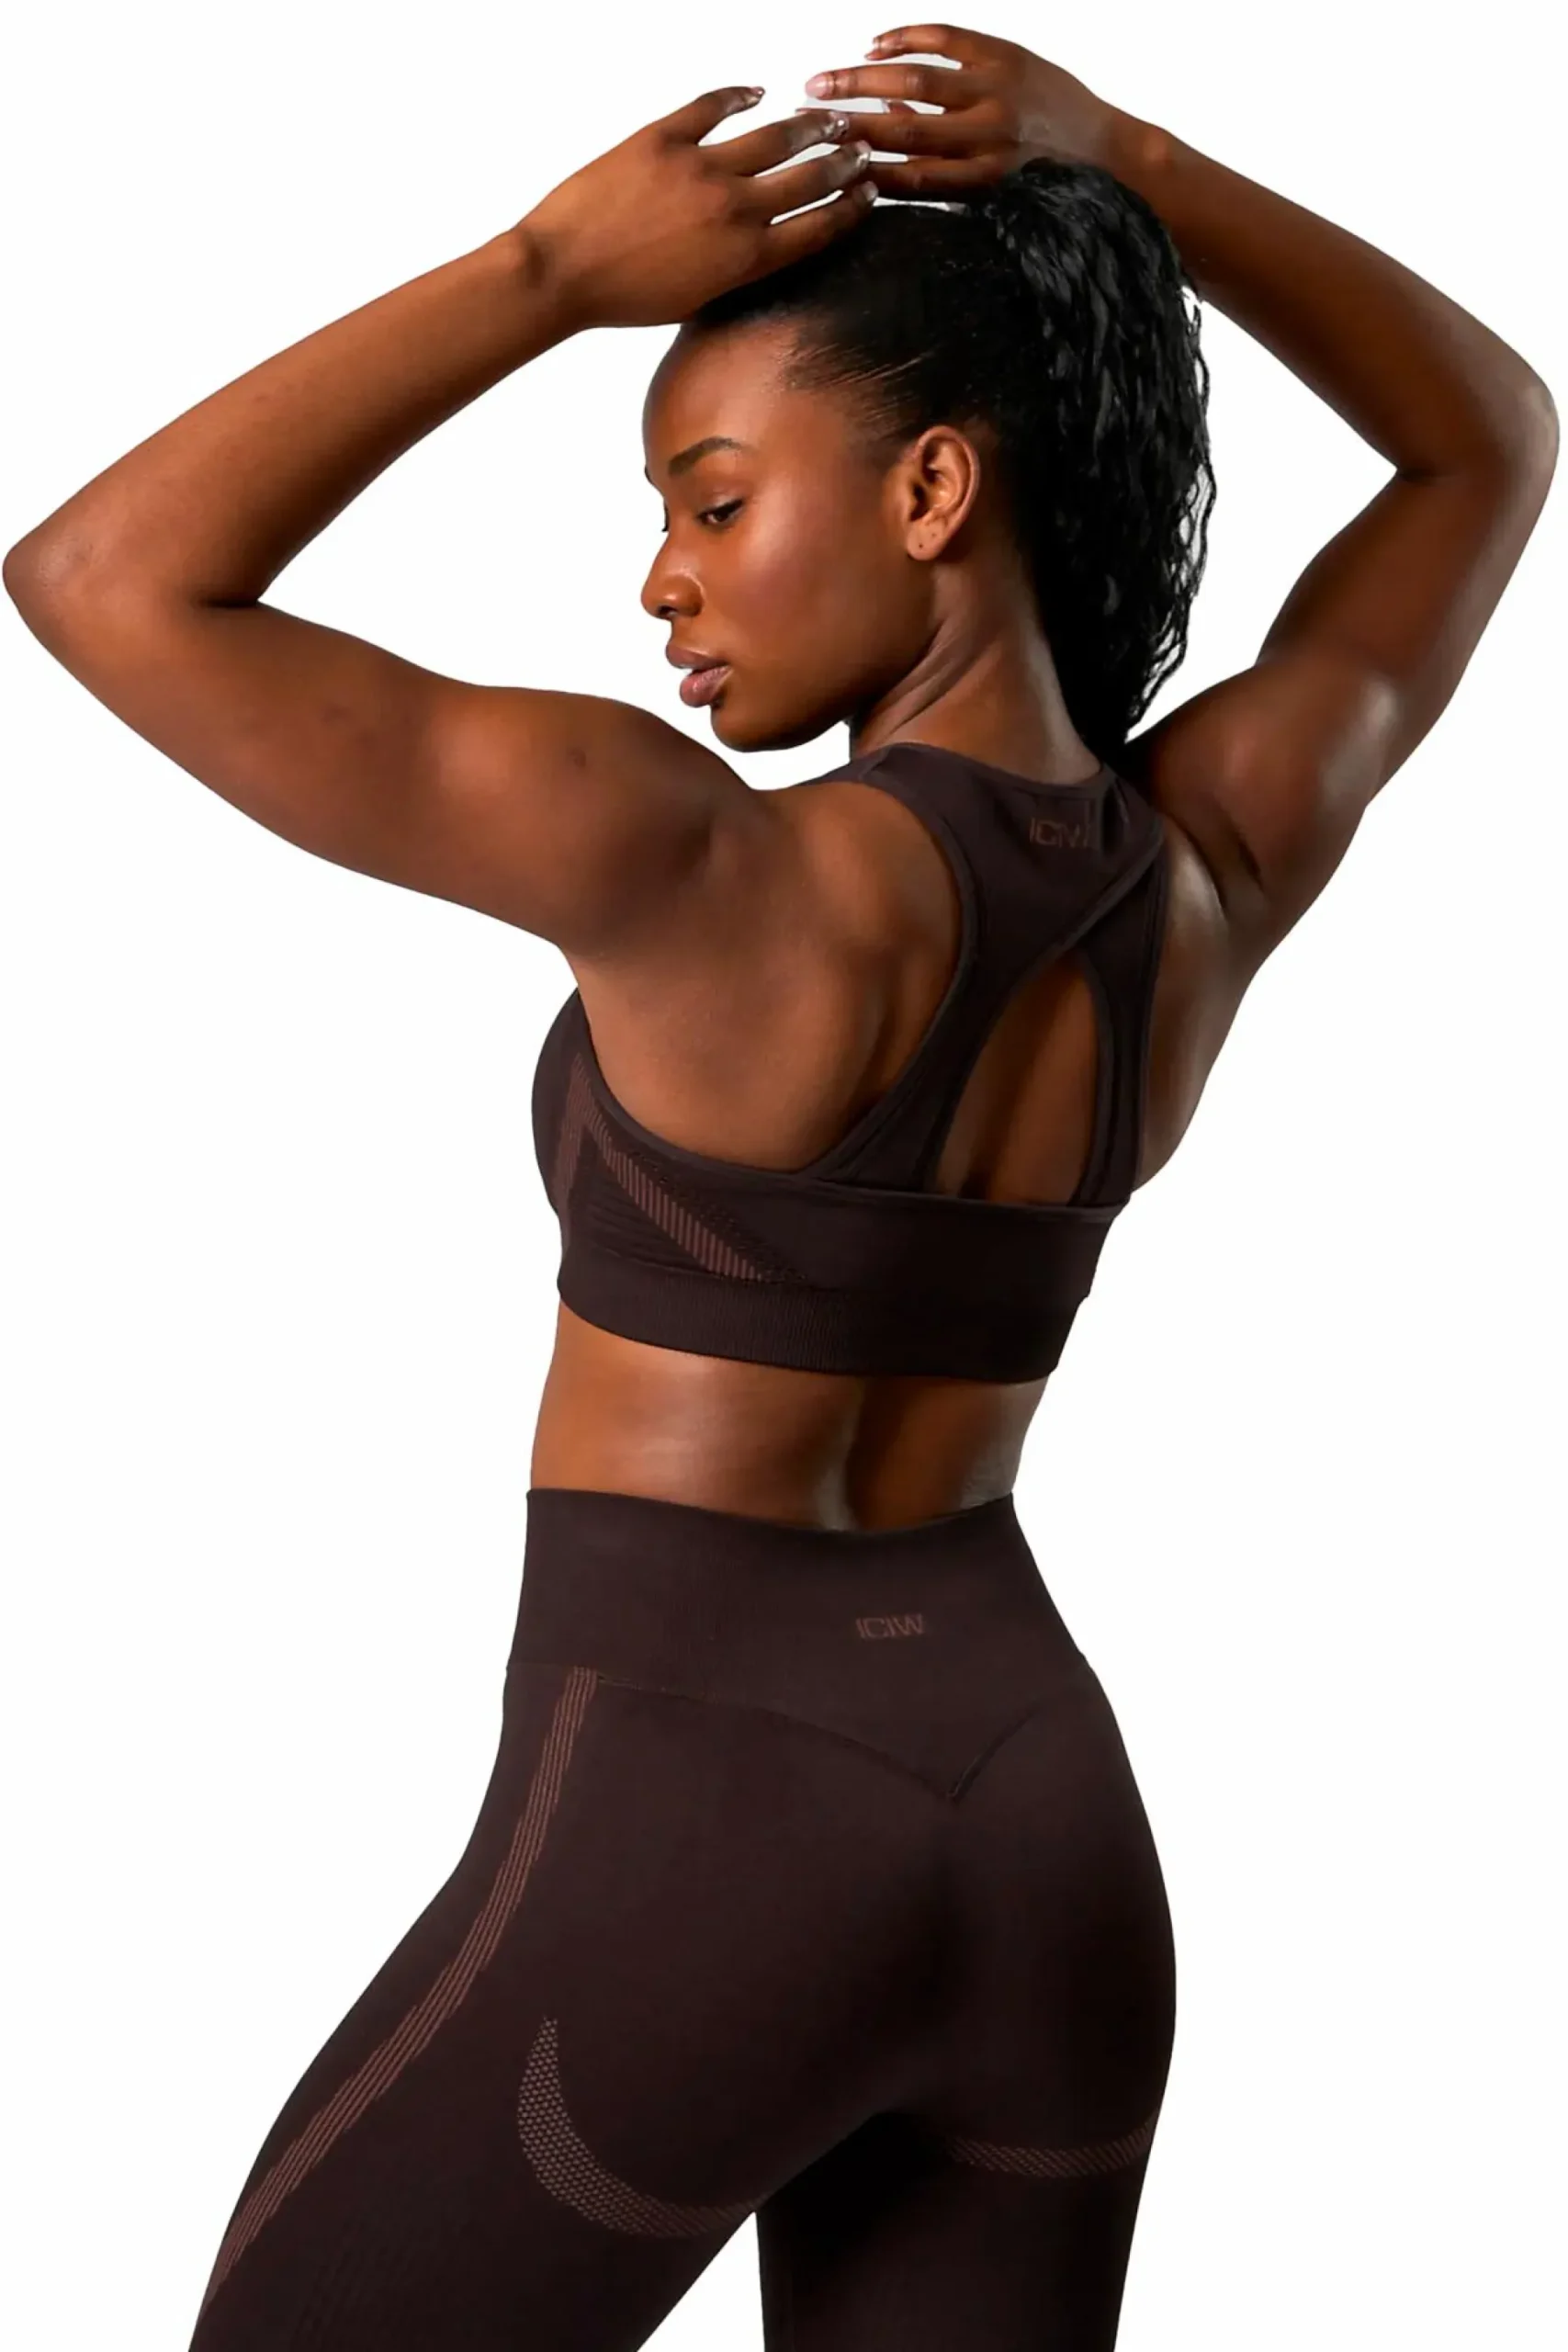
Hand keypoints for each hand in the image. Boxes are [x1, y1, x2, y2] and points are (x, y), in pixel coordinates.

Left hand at [520, 87, 875, 331]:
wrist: (563, 273)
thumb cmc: (623, 298)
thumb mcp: (695, 299)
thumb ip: (736, 270)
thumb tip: (762, 247)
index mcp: (745, 258)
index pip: (817, 227)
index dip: (849, 208)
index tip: (868, 192)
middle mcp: (735, 211)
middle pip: (808, 177)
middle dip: (843, 161)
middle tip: (860, 149)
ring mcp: (701, 169)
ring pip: (774, 137)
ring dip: (808, 125)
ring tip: (827, 117)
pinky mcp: (664, 139)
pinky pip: (713, 106)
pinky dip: (739, 95)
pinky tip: (757, 92)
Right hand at [802, 21, 1124, 193]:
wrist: (1108, 153)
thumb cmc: (1044, 185)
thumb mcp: (991, 196)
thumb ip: (938, 175)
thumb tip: (883, 148)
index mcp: (980, 183)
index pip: (905, 178)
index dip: (859, 170)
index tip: (821, 161)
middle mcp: (987, 139)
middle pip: (901, 129)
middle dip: (847, 122)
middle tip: (806, 114)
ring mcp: (997, 93)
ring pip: (916, 80)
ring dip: (862, 77)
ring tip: (824, 79)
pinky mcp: (1008, 56)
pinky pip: (946, 40)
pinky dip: (906, 38)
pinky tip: (876, 43)